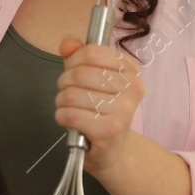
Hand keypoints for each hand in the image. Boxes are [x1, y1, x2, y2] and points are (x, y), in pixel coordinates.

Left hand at [55, 38, 143, 174]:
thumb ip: (78, 56)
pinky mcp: (109, 130)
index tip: (73, 70)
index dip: (74, 59)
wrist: (113, 151)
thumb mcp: (91, 79)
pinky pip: (70, 114)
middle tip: (68, 93)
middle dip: (64, 82)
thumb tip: (68, 43)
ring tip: (69, 108)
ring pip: (73, 94)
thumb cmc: (101, 111)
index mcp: (131, 70)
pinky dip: (62, 116)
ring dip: (61, 101)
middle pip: (80, 72)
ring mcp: (123, 110)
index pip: (92, 51)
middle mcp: (133, 88)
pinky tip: (69, 121)